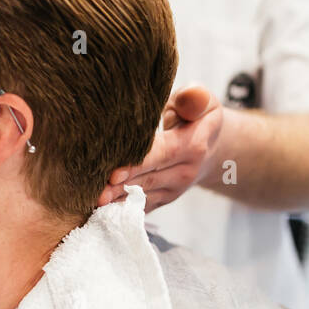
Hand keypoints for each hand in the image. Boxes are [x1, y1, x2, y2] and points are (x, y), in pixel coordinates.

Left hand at [97, 84, 223, 210]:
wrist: (212, 149)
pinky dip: (122, 209)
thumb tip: (191, 98)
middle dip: (121, 187)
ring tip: (95, 202)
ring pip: (143, 196)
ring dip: (119, 200)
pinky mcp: (163, 199)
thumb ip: (194, 98)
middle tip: (97, 193)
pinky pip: (142, 206)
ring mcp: (174, 190)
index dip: (137, 164)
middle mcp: (185, 172)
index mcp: (193, 146)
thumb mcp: (203, 101)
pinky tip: (103, 211)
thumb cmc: (197, 117)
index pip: (162, 155)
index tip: (114, 173)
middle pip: (149, 180)